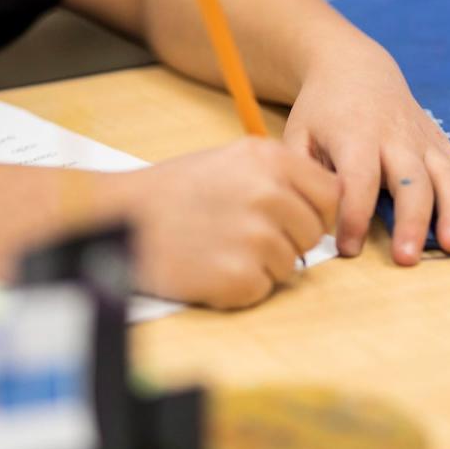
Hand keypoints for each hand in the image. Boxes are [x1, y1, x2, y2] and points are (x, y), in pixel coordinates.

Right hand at [114, 138, 338, 308]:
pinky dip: (239, 286)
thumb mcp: (229, 161)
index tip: (295, 220)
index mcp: (269, 159)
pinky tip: (209, 267)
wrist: (119, 219)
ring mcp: (256, 237)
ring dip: (261, 264)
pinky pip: (262, 288)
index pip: (330, 194)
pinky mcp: (240, 277)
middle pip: (313, 233)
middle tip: (244, 237)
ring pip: (290, 265)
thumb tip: (320, 204)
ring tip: (219, 248)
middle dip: (288, 240)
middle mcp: (268, 194)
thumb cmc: (171, 193)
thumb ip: (277, 176)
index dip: (316, 212)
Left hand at [283, 44, 449, 264]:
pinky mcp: (443, 145)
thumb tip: (312, 215)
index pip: (358, 179)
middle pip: (410, 181)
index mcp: (355, 136)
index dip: (354, 214)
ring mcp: (425, 142)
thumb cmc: (321, 111)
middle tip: (408, 259)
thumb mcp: (297, 134)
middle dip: (411, 221)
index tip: (347, 248)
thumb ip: (303, 173)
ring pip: (446, 177)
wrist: (354, 69)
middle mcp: (396, 138)